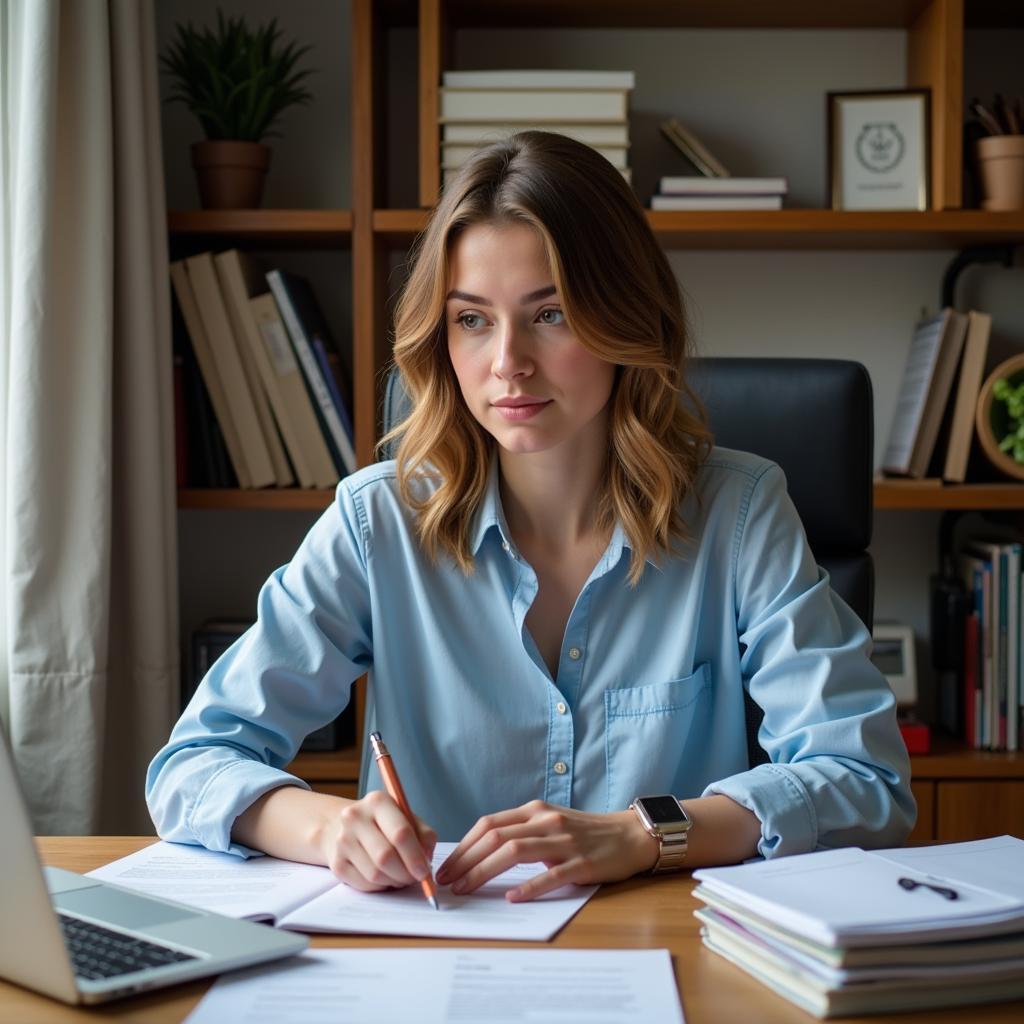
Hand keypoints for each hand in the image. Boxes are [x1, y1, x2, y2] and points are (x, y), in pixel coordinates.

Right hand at [316, 789, 436, 892]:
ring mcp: (342, 840)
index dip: (415, 857)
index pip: (400, 833)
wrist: (341, 826)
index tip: (424, 871)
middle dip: (405, 874)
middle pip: (386, 857)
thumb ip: (423, 834)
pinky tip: (385, 877)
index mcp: (377, 801)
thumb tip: (426, 858)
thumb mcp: (406, 817)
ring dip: (394, 881)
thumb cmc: (382, 823)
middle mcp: (355, 817)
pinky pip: (364, 884)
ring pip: (375, 874)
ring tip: (400, 876)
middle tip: (415, 878)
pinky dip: (380, 886)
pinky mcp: (336, 863)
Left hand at [435, 800, 658, 901]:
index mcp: (534, 810)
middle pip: (495, 837)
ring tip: (466, 889)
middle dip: (465, 860)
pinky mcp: (582, 863)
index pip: (488, 824)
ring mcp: (564, 841)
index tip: (446, 867)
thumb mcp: (548, 823)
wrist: (628, 835)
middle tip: (447, 882)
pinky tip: (512, 898)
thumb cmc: (583, 833)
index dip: (463, 846)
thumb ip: (520, 832)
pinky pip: (550, 874)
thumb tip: (479, 854)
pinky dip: (528, 886)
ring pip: (514, 852)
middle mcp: (545, 820)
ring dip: (484, 872)